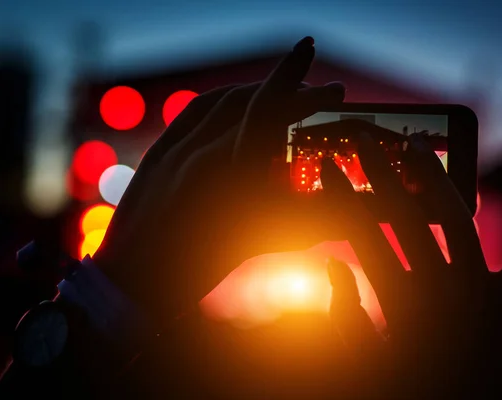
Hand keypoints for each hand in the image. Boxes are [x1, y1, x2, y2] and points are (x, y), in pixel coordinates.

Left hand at [93, 36, 346, 323]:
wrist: (137, 282)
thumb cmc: (204, 268)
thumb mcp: (266, 239)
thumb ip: (317, 219)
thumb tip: (364, 207)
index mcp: (229, 170)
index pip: (269, 108)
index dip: (299, 82)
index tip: (323, 68)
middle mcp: (200, 149)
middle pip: (250, 100)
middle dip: (289, 87)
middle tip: (323, 92)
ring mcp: (175, 146)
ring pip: (223, 100)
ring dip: (257, 91)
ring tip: (286, 94)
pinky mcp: (159, 150)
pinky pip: (194, 111)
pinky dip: (223, 100)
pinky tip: (238, 103)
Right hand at [322, 131, 501, 398]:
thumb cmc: (407, 392)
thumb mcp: (362, 360)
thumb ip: (343, 313)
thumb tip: (333, 265)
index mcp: (398, 301)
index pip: (361, 232)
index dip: (341, 194)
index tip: (327, 165)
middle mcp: (440, 287)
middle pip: (405, 214)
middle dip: (381, 170)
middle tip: (363, 138)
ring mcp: (480, 290)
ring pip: (457, 218)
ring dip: (436, 177)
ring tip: (416, 146)